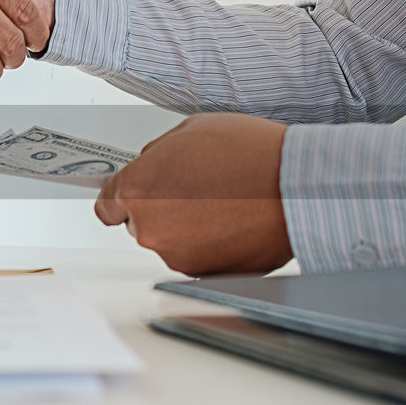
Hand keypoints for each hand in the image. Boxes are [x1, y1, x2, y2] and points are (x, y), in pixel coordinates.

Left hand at [94, 114, 293, 275]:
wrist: (299, 186)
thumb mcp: (190, 130)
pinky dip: (211, 245)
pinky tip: (233, 220)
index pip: (107, 204)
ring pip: (171, 242)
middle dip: (161, 208)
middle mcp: (152, 231)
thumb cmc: (251, 154)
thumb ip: (158, 153)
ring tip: (223, 202)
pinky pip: (199, 257)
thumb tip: (151, 165)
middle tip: (195, 188)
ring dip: (188, 227)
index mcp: (138, 191)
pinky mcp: (207, 274)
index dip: (123, 196)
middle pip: (140, 224)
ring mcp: (179, 257)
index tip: (131, 195)